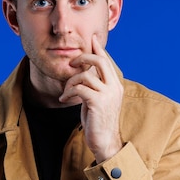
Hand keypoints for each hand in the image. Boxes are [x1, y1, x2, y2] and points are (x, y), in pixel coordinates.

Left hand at [59, 34, 123, 161]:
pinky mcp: (98, 102)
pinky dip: (68, 92)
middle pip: (99, 61)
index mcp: (115, 85)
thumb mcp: (98, 99)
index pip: (107, 60)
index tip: (92, 38)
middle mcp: (114, 87)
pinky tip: (64, 99)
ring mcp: (107, 94)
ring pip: (85, 75)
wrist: (105, 142)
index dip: (98, 48)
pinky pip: (79, 88)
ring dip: (70, 82)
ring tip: (66, 92)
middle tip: (71, 63)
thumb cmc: (98, 121)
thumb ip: (95, 84)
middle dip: (82, 58)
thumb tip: (86, 70)